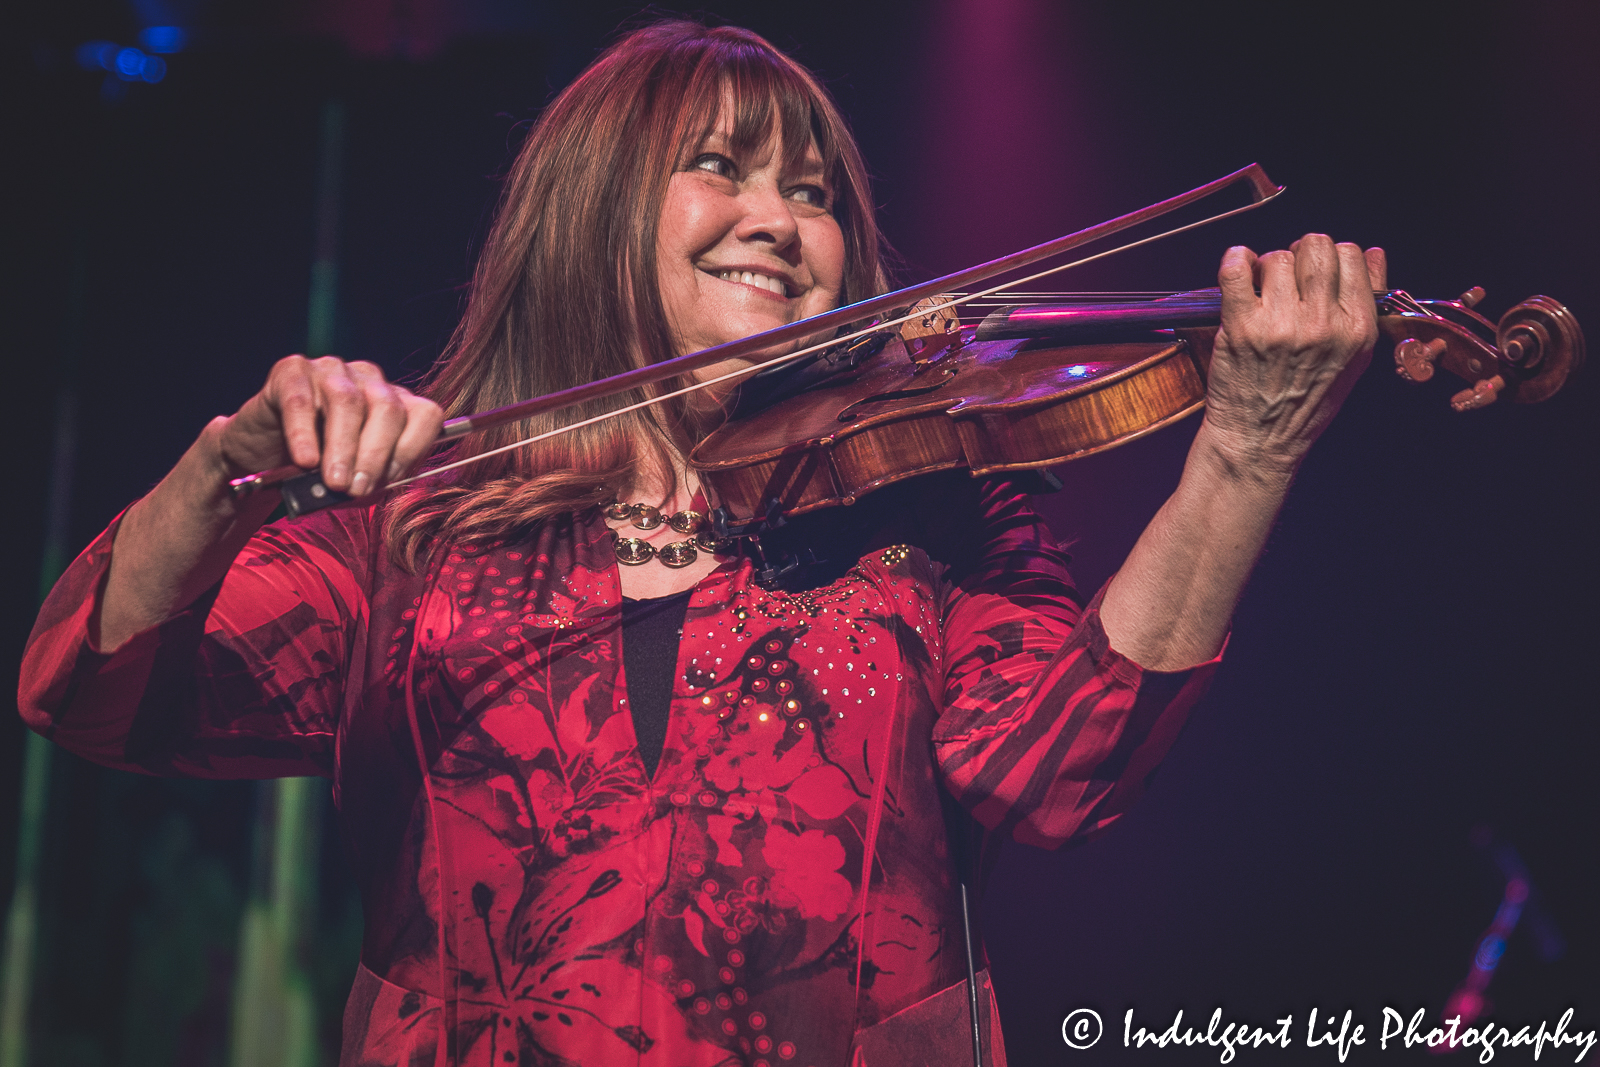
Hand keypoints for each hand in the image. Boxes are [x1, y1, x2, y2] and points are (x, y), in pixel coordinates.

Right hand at [219, 355, 444, 497]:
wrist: (262, 453)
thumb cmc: (319, 467)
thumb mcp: (356, 478)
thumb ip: (373, 481)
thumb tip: (374, 488)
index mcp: (396, 403)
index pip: (425, 415)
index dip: (412, 450)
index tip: (390, 483)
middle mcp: (369, 380)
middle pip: (388, 408)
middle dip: (375, 455)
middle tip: (358, 490)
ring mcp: (332, 369)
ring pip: (348, 402)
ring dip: (343, 447)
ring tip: (333, 482)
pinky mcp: (292, 370)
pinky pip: (301, 400)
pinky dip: (304, 434)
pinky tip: (304, 460)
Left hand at [1202, 234, 1386, 473]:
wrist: (1259, 442)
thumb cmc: (1305, 401)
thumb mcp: (1353, 359)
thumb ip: (1366, 303)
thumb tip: (1372, 253)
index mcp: (1357, 329)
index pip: (1351, 255)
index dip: (1330, 257)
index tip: (1314, 275)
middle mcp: (1322, 324)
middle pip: (1316, 247)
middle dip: (1300, 252)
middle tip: (1287, 275)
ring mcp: (1281, 325)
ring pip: (1277, 257)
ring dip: (1266, 266)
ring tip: (1262, 291)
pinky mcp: (1241, 328)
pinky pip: (1236, 269)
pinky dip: (1235, 260)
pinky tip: (1239, 270)